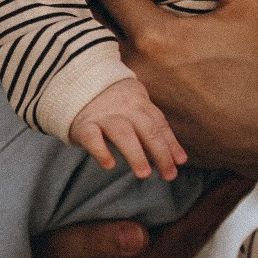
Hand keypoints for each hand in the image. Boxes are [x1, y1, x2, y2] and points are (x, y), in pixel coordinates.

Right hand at [22, 171, 255, 257]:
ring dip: (220, 202)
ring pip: (199, 232)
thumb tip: (139, 235)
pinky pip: (186, 234)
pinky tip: (214, 189)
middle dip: (231, 196)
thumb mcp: (61, 253)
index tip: (248, 172)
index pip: (193, 231)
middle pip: (205, 230)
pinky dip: (203, 209)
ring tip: (243, 168)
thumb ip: (98, 243)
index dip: (222, 201)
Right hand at [68, 77, 186, 180]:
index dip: (171, 143)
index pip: (159, 124)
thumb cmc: (114, 103)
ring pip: (122, 133)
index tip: (180, 161)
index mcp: (140, 103)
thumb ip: (152, 127)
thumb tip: (177, 157)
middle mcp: (124, 108)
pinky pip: (92, 137)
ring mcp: (103, 116)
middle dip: (160, 152)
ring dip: (135, 154)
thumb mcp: (135, 107)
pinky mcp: (83, 125)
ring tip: (144, 174)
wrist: (77, 82)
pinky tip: (109, 165)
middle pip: (146, 129)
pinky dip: (101, 150)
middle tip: (169, 175)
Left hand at [97, 0, 257, 178]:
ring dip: (95, 38)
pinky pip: (109, 91)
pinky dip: (106, 73)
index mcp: (155, 35)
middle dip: (91, 3)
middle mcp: (135, 70)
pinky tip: (111, 60)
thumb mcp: (253, 5)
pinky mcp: (137, 122)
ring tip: (95, 17)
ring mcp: (133, 101)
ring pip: (95, 60)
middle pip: (90, 25)